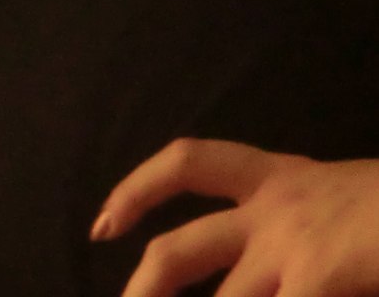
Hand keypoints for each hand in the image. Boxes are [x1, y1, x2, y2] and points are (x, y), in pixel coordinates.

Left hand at [92, 136, 378, 294]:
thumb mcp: (344, 210)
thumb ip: (303, 248)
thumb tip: (273, 276)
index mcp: (280, 179)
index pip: (189, 164)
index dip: (137, 189)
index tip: (104, 221)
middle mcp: (275, 208)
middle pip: (179, 251)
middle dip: (143, 292)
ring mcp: (295, 244)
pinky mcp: (318, 271)